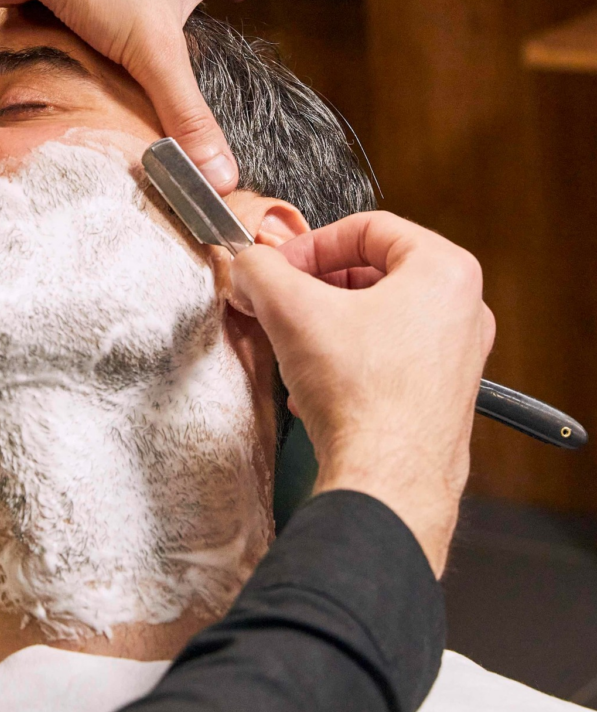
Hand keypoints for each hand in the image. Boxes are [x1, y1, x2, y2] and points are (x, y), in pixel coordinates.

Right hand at [230, 212, 494, 575]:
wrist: (386, 483)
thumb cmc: (364, 398)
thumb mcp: (291, 310)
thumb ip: (261, 270)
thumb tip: (248, 264)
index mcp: (445, 270)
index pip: (368, 228)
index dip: (311, 242)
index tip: (279, 264)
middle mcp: (463, 310)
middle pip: (374, 271)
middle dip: (316, 284)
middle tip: (279, 298)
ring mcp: (458, 357)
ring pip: (378, 316)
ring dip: (327, 322)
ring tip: (292, 341)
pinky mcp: (442, 398)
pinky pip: (388, 357)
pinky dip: (347, 358)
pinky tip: (312, 382)